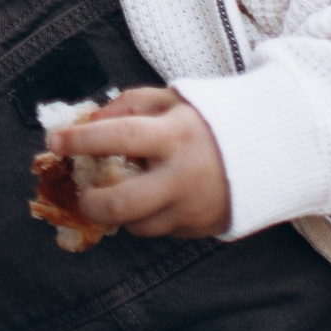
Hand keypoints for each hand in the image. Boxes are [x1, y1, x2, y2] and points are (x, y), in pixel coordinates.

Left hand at [67, 87, 232, 239]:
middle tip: (83, 193)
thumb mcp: (174, 99)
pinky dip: (153, 216)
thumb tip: (89, 121)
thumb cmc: (213, 120)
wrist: (274, 150)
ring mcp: (194, 208)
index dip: (81, 140)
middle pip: (121, 204)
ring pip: (139, 226)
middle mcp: (183, 177)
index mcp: (176, 136)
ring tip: (130, 191)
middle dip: (91, 203)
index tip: (55, 141)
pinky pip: (164, 230)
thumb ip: (130, 104)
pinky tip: (160, 198)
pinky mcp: (203, 229)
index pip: (118, 137)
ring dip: (124, 212)